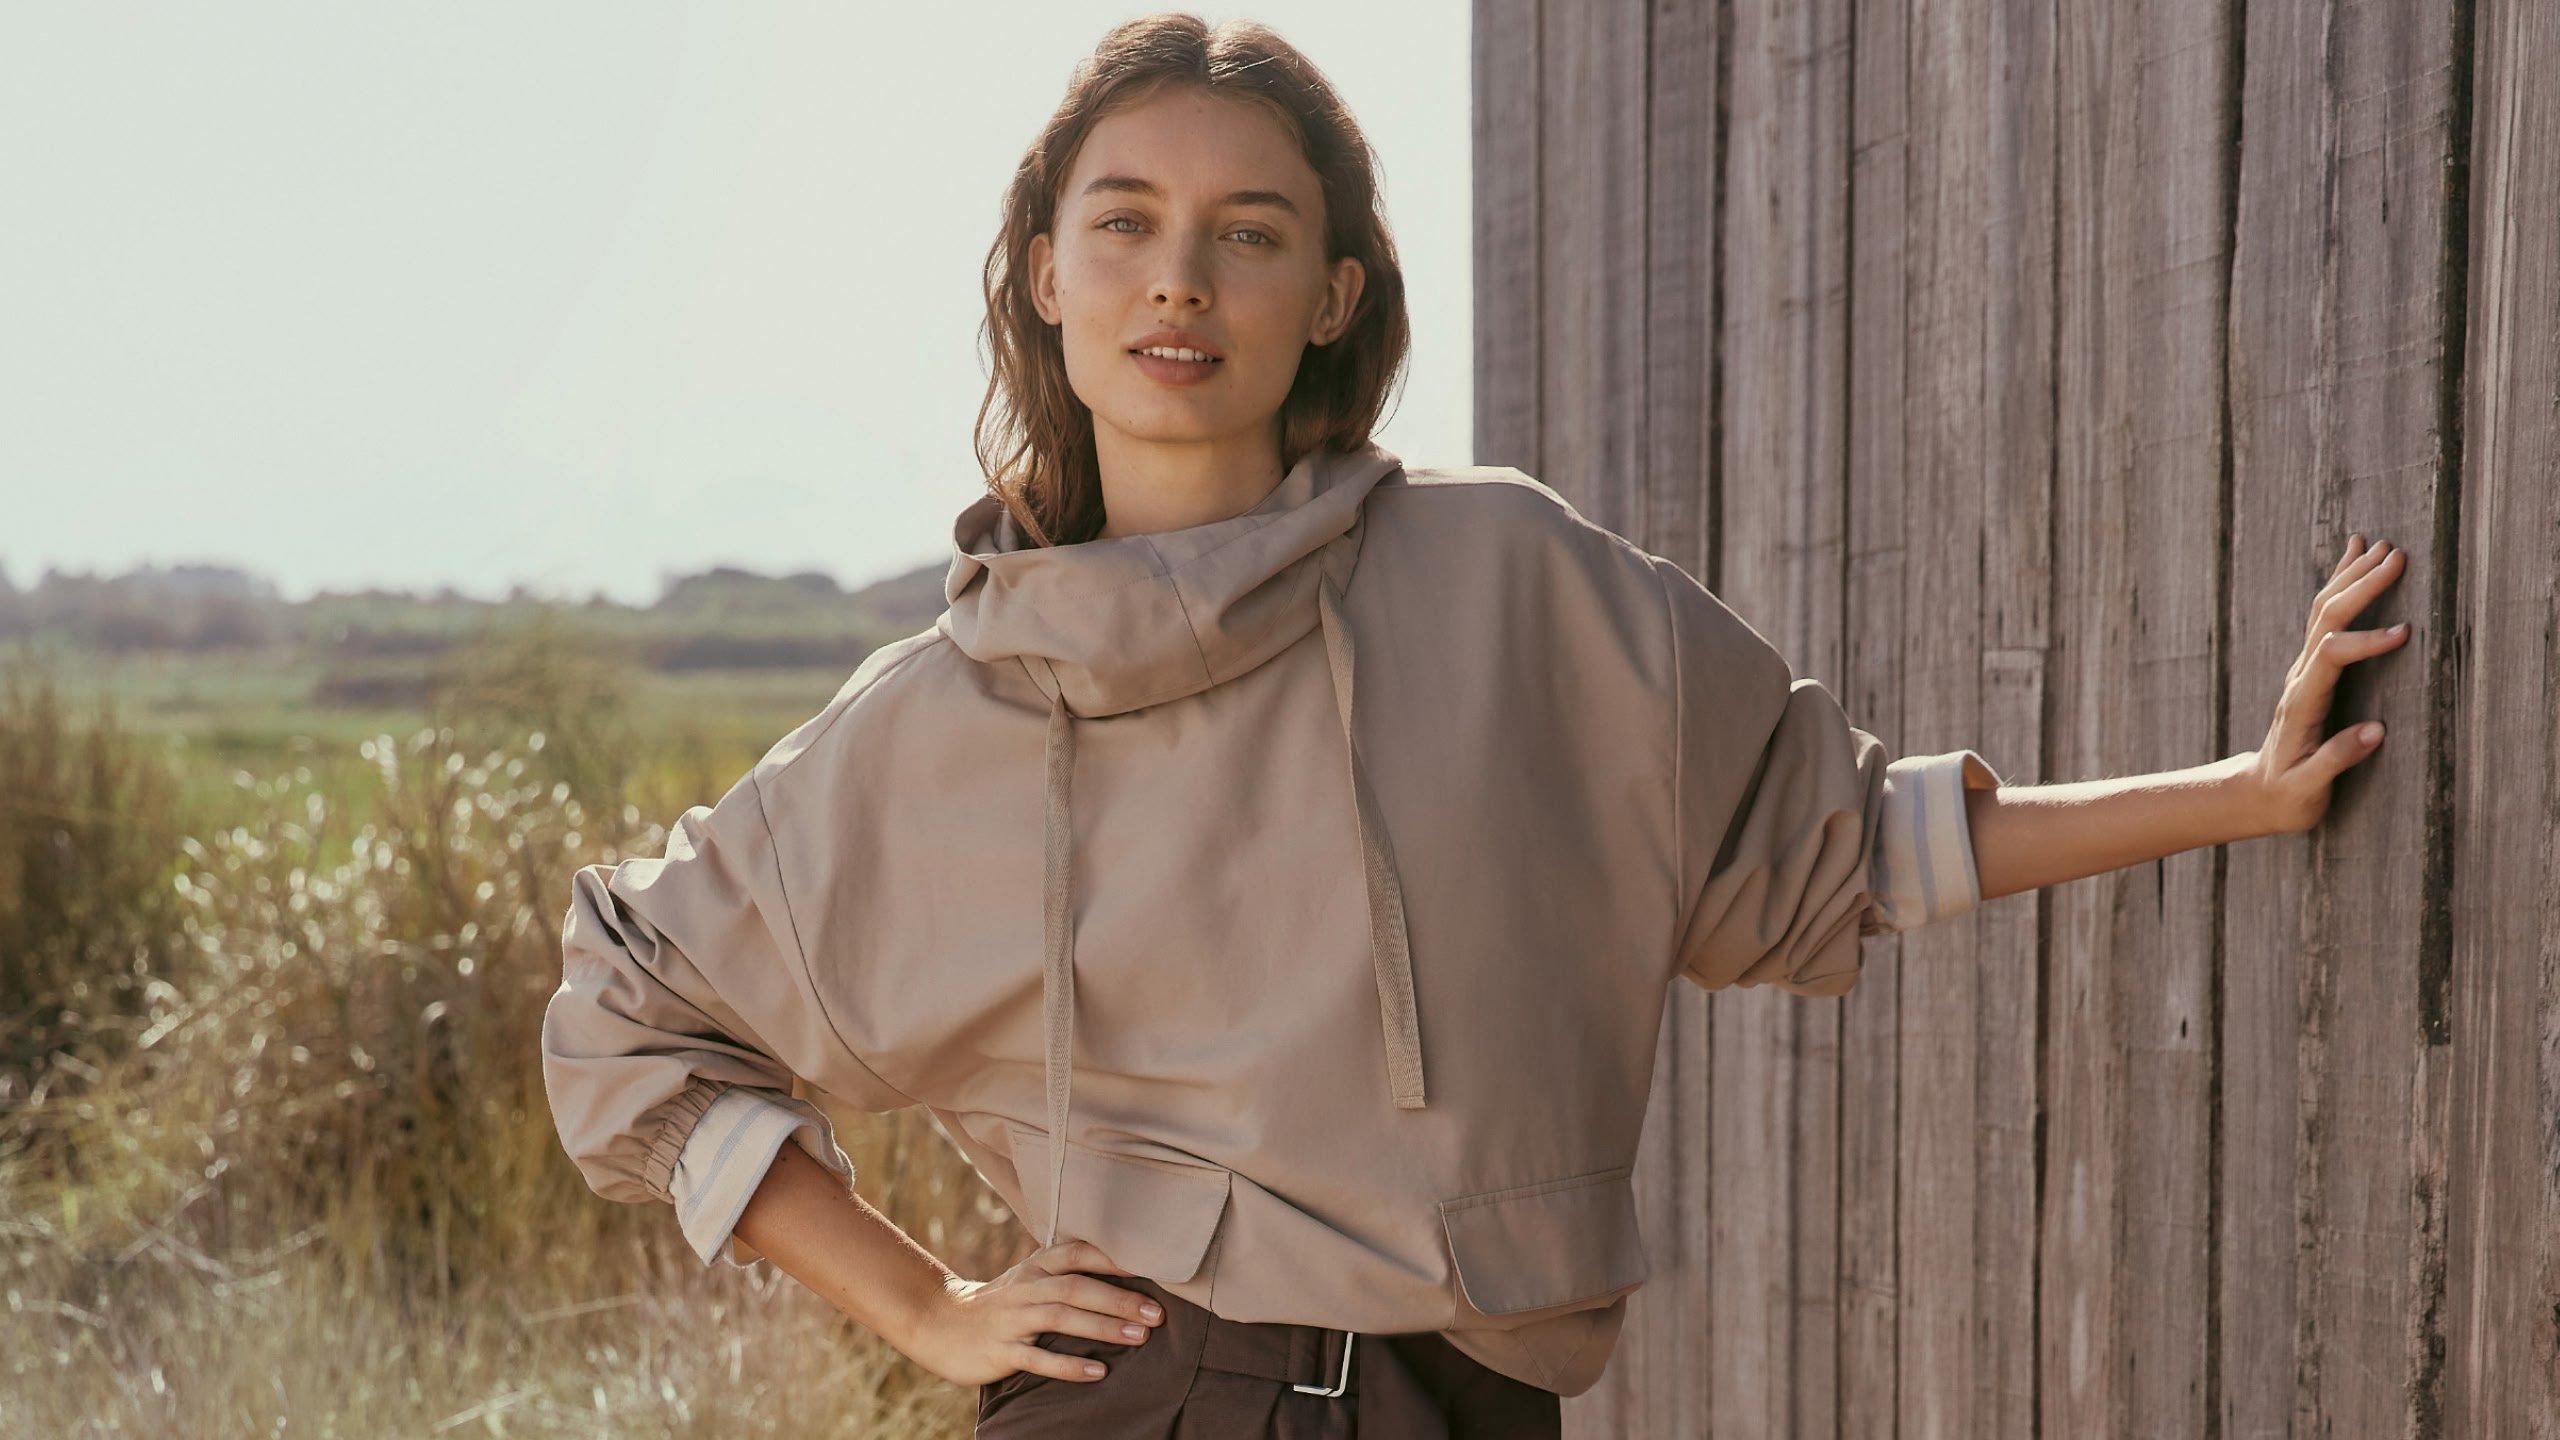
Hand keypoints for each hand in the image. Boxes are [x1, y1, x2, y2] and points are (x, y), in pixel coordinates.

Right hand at [896, 1239, 1166, 1388]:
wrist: (940, 1324)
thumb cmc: (1002, 1303)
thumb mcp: (1031, 1279)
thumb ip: (1069, 1274)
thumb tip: (1126, 1275)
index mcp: (1036, 1266)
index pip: (1079, 1253)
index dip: (1115, 1257)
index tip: (1154, 1265)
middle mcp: (1026, 1287)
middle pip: (1076, 1287)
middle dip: (1119, 1298)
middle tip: (1157, 1312)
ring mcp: (1012, 1319)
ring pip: (1060, 1318)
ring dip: (1102, 1326)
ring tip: (1139, 1337)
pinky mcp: (1000, 1351)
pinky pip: (1037, 1358)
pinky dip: (1069, 1365)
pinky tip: (1097, 1372)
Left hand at [2237, 533, 2410, 834]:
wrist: (2258, 793)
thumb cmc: (2287, 795)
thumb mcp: (2307, 788)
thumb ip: (2336, 760)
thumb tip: (2375, 731)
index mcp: (2302, 703)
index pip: (2332, 657)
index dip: (2366, 642)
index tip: (2404, 633)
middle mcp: (2300, 678)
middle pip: (2327, 620)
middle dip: (2362, 587)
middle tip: (2398, 556)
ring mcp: (2303, 669)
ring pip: (2325, 612)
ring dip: (2352, 577)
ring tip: (2381, 544)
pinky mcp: (2311, 668)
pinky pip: (2326, 618)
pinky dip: (2341, 586)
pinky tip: (2354, 558)